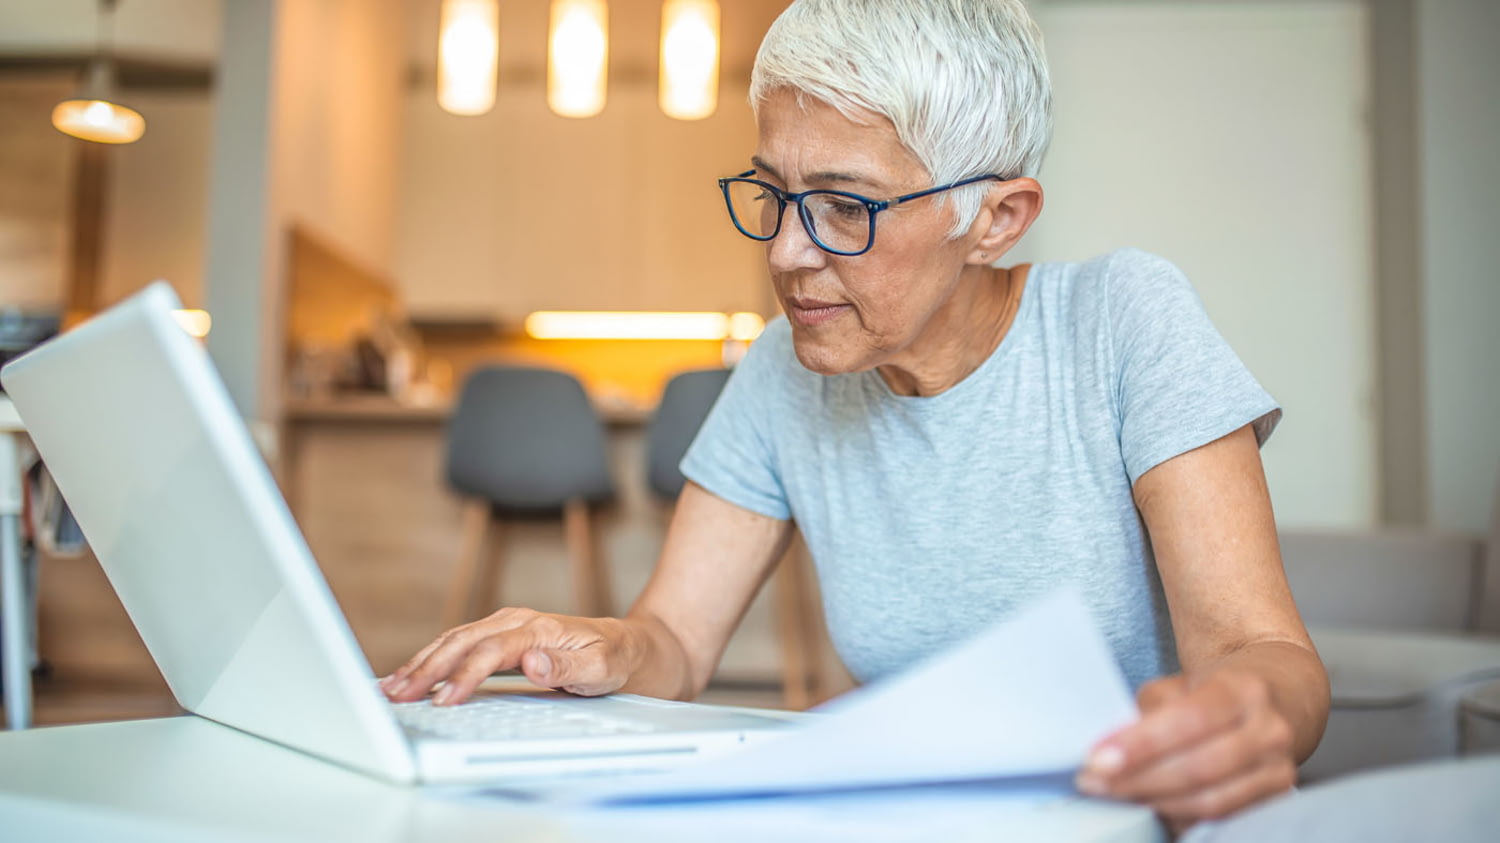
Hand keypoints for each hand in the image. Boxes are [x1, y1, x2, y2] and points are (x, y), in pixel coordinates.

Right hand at [380, 608, 641, 705]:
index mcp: (539, 628)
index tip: (442, 700)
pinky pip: (462, 644)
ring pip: (456, 640)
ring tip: (392, 685)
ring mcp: (510, 626)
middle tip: (397, 694)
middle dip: (427, 667)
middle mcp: (520, 621)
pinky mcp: (505, 637)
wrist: (637, 648)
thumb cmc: (621, 660)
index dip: (463, 676)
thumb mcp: (604, 669)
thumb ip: (567, 668)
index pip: (490, 652)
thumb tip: (531, 664)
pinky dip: (435, 657)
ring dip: (423, 661)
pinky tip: (416, 672)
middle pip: (462, 641)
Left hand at [1075, 670, 1297, 830]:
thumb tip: (1112, 745)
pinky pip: (1221, 819)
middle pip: (1199, 768)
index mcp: (1244, 690)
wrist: (1277, 698)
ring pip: (1211, 801)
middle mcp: (1269, 731)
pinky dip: (1178, 816)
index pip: (1190, 720)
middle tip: (1093, 781)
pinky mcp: (1276, 800)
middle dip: (1138, 779)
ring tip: (1114, 795)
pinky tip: (1148, 807)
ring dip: (1154, 802)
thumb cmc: (1217, 691)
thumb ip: (1151, 709)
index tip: (1097, 758)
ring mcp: (1278, 769)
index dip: (1141, 744)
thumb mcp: (1182, 683)